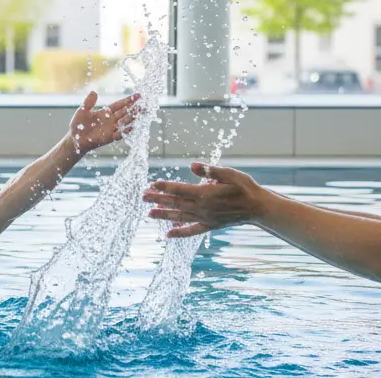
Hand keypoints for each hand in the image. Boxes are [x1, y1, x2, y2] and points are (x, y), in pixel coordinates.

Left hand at [68, 91, 139, 153]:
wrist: (75, 139)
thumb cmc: (78, 125)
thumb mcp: (82, 111)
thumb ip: (88, 102)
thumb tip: (94, 92)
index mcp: (105, 112)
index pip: (119, 105)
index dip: (128, 100)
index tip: (138, 95)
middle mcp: (110, 120)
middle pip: (125, 113)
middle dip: (134, 109)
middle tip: (144, 104)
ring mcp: (111, 129)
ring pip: (124, 122)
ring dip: (132, 118)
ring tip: (140, 112)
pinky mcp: (109, 138)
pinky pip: (119, 134)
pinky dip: (125, 131)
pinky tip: (131, 127)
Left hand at [143, 162, 264, 237]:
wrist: (258, 208)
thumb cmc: (245, 188)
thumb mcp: (230, 174)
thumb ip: (210, 170)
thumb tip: (192, 165)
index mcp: (206, 194)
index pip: (180, 190)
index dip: (165, 186)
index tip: (152, 184)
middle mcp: (203, 208)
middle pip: (176, 203)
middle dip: (158, 200)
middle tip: (143, 197)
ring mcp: (205, 219)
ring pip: (180, 217)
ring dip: (164, 215)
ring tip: (149, 213)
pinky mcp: (210, 226)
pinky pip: (192, 231)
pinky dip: (180, 233)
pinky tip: (168, 235)